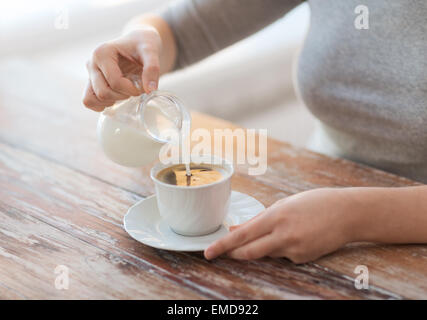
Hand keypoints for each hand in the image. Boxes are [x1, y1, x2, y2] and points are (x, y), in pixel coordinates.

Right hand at [83, 27, 161, 110]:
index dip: (131, 90)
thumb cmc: (143, 44)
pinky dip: (102, 105)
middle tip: (135, 90)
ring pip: (91, 99)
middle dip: (122, 96)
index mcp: (102, 53)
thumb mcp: (151, 51)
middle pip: (102, 92)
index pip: (114, 82)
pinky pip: (89, 101)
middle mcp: (92, 63)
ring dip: (111, 101)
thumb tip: (150, 90)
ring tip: (125, 93)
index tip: (142, 87)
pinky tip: (117, 98)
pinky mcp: (92, 82)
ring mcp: (90, 74)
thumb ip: (152, 68)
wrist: (139, 42)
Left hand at [204, 188, 356, 263]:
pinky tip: (300, 235)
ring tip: (288, 228)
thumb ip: (258, 219)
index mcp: (275, 216)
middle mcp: (283, 235)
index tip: (208, 252)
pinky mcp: (303, 259)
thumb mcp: (284, 205)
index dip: (223, 245)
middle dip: (233, 254)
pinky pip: (283, 256)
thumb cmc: (314, 203)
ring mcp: (294, 250)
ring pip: (267, 254)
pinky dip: (283, 248)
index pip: (242, 235)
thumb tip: (236, 229)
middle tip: (222, 253)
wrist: (348, 213)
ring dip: (265, 245)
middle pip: (249, 252)